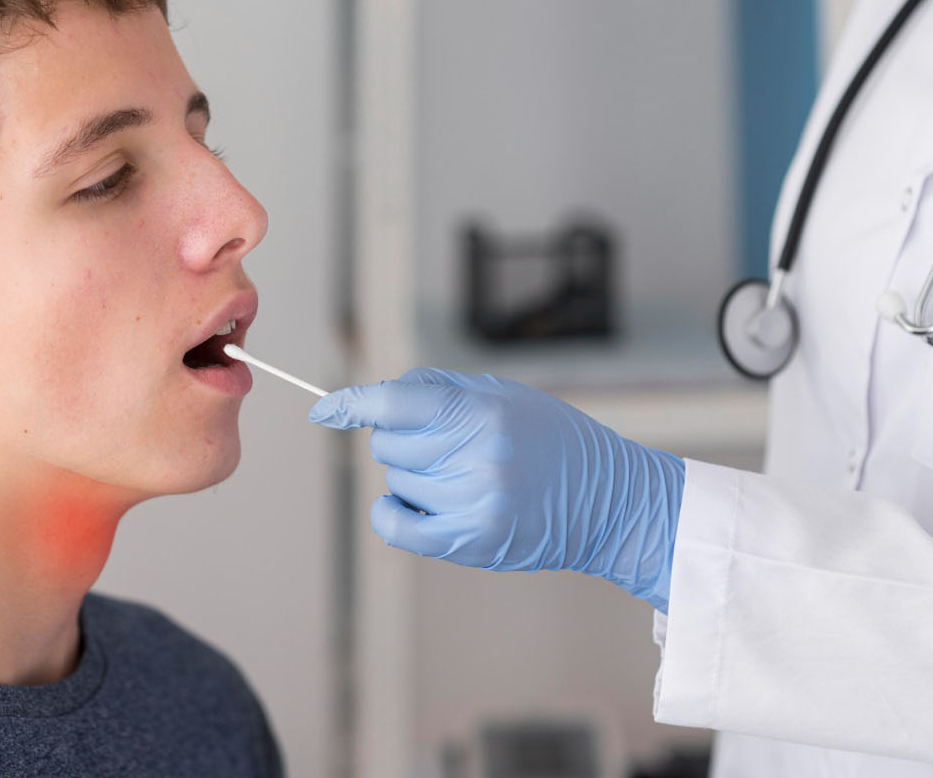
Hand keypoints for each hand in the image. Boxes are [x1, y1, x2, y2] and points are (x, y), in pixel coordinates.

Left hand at [309, 368, 684, 611]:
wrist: (607, 501)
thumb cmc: (552, 440)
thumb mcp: (504, 395)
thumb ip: (438, 390)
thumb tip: (376, 397)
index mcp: (484, 414)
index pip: (396, 403)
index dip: (353, 404)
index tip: (326, 410)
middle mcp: (475, 459)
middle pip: (388, 444)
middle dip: (403, 440)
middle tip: (445, 444)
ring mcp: (471, 504)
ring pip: (394, 482)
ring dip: (413, 476)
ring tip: (460, 475)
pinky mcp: (469, 542)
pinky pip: (396, 525)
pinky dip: (393, 512)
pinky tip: (415, 504)